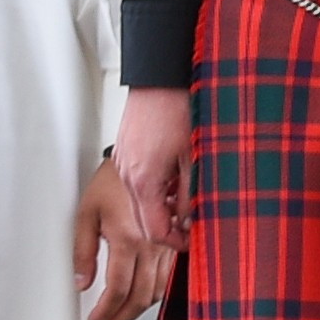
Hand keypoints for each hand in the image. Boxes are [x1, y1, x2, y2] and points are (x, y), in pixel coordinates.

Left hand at [73, 154, 171, 319]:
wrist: (140, 161)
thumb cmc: (112, 183)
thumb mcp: (86, 214)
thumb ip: (83, 252)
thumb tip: (82, 283)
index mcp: (128, 239)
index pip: (118, 290)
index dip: (105, 312)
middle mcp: (152, 245)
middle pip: (140, 297)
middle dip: (121, 318)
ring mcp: (167, 245)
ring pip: (157, 291)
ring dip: (137, 309)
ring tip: (118, 314)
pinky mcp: (174, 243)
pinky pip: (167, 278)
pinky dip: (152, 293)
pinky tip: (139, 296)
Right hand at [115, 87, 192, 249]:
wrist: (160, 77)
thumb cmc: (178, 109)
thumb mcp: (195, 157)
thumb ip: (193, 193)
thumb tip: (194, 218)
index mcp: (144, 181)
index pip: (154, 230)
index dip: (175, 241)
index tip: (192, 241)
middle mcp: (128, 175)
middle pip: (143, 219)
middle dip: (168, 228)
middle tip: (191, 228)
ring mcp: (124, 163)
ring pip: (140, 200)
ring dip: (162, 207)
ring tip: (187, 201)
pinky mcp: (126, 152)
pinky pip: (137, 182)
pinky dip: (155, 190)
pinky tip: (175, 180)